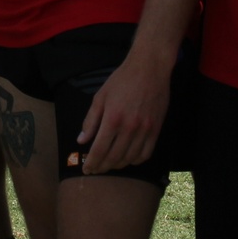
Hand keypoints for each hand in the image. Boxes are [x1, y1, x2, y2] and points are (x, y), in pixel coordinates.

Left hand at [76, 49, 170, 173]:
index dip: (92, 163)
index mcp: (112, 119)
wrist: (149, 68)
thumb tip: (82, 140)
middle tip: (96, 169)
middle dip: (103, 167)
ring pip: (130, 158)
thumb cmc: (122, 80)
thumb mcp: (100, 97)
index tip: (87, 170)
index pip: (99, 150)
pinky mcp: (156, 129)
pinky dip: (136, 160)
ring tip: (110, 165)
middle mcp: (129, 127)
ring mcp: (145, 130)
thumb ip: (90, 120)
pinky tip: (128, 159)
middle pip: (114, 157)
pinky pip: (146, 153)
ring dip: (118, 165)